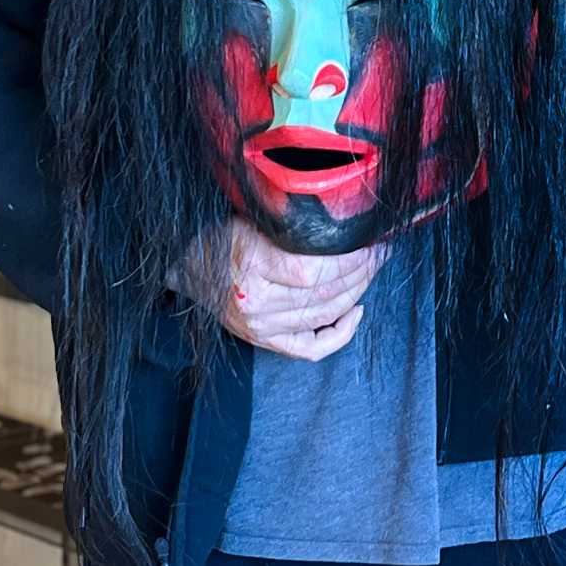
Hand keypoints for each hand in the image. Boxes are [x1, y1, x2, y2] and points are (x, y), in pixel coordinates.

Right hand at [170, 218, 386, 361]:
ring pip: (324, 316)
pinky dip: (340, 333)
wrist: (185, 264)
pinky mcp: (263, 340)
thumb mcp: (253, 217)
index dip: (351, 257)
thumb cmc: (221, 233)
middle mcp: (255, 301)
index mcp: (251, 264)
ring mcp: (260, 327)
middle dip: (362, 270)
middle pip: (325, 293)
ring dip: (357, 292)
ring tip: (371, 269)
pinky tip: (355, 311)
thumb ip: (293, 224)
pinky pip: (311, 348)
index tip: (371, 238)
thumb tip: (346, 217)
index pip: (315, 269)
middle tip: (380, 250)